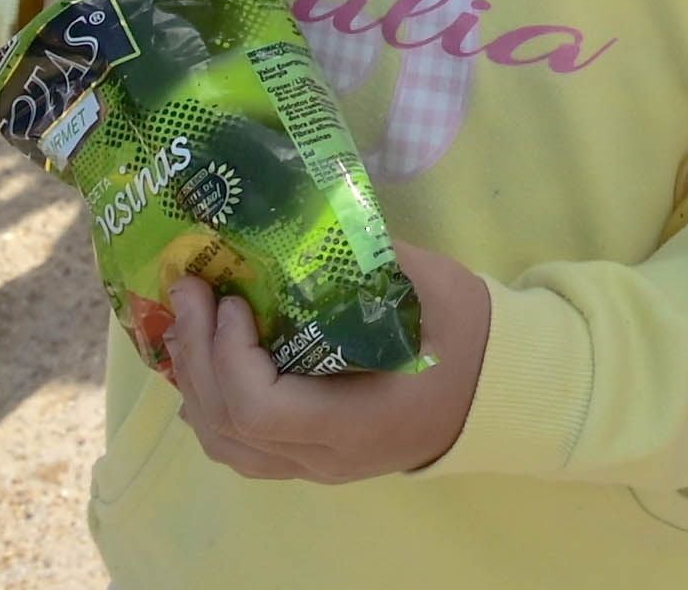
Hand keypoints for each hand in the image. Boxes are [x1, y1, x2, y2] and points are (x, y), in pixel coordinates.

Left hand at [161, 241, 491, 480]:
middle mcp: (325, 458)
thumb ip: (368, 258)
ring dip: (195, 383)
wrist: (500, 391)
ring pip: (225, 445)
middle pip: (228, 429)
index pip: (260, 410)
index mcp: (356, 423)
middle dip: (197, 356)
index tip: (235, 302)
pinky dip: (212, 403)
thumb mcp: (432, 287)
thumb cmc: (469, 338)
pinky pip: (240, 447)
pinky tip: (208, 360)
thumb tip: (302, 220)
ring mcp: (314, 466)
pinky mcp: (310, 458)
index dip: (230, 357)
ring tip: (188, 323)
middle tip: (189, 291)